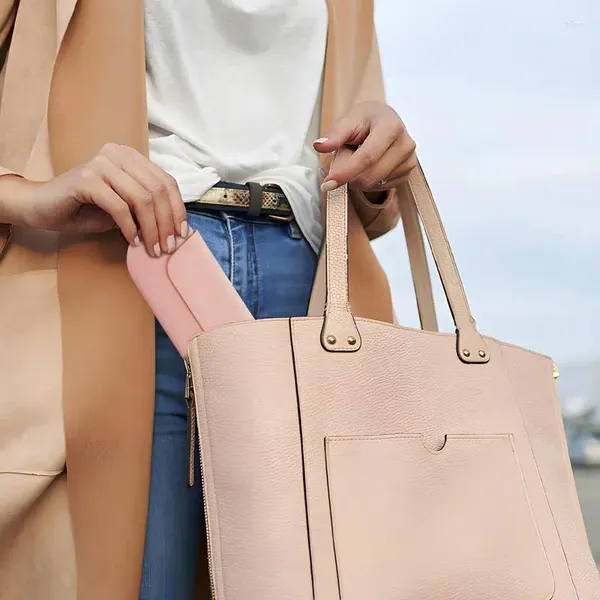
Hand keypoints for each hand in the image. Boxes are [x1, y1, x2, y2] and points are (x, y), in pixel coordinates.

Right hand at [0, 143, 187, 256]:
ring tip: (152, 249)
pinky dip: (129, 227)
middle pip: (157, 190)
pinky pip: (118, 206)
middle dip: (166, 222)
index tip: (182, 233)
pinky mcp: (86, 179)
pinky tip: (132, 241)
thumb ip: (147, 208)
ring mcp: (101, 163)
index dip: (177, 209)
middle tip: (168, 247)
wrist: (43, 207)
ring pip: (142, 198)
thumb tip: (175, 227)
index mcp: (131, 157)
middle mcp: (118, 154)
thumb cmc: (86, 209)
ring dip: (151, 229)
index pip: (166, 181)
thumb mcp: (125, 207)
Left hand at [313, 101, 416, 193]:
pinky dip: (370, 182)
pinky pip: (383, 187)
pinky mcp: (409, 172)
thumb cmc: (364, 121)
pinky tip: (369, 166)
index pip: (367, 157)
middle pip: (370, 176)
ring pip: (375, 184)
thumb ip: (334, 135)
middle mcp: (405, 143)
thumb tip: (320, 146)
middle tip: (342, 163)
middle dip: (350, 177)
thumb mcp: (347, 121)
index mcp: (390, 126)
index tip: (327, 184)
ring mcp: (410, 159)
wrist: (383, 120)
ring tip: (359, 159)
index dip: (345, 173)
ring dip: (359, 178)